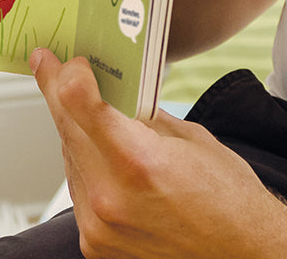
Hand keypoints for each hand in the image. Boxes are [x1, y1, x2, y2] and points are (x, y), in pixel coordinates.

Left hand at [31, 48, 286, 257]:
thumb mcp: (188, 138)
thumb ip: (137, 111)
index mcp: (138, 162)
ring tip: (99, 124)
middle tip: (51, 68)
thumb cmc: (229, 201)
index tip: (55, 59)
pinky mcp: (95, 243)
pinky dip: (87, 168)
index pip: (77, 102)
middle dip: (58, 92)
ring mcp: (100, 224)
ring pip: (68, 155)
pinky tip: (106, 162)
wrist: (246, 258)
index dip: (63, 74)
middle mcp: (111, 197)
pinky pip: (78, 187)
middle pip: (65, 125)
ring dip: (77, 133)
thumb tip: (100, 84)